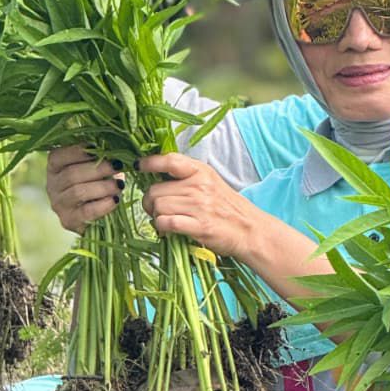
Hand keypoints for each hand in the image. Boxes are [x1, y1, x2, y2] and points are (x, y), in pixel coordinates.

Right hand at [45, 145, 125, 233]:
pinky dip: (103, 205)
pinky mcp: (68, 221)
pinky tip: (115, 200)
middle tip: (118, 166)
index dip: (77, 151)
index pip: (58, 156)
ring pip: (78, 192)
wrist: (94, 217)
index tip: (97, 147)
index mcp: (54, 167)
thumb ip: (98, 157)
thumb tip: (113, 148)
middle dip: (98, 169)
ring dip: (102, 187)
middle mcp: (52, 185)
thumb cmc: (96, 184)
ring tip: (120, 185)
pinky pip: (86, 212)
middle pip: (71, 174)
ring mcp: (58, 204)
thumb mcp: (94, 167)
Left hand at [140, 152, 259, 260]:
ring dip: (156, 217)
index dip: (150, 162)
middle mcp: (199, 185)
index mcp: (201, 171)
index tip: (138, 165)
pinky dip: (162, 228)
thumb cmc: (228, 208)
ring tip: (166, 221)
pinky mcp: (199, 226)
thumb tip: (156, 177)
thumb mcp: (210, 183)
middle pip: (155, 190)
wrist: (251, 230)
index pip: (169, 160)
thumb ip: (186, 177)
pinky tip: (168, 230)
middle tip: (155, 210)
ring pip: (158, 207)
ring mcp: (199, 206)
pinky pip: (166, 222)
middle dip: (150, 203)